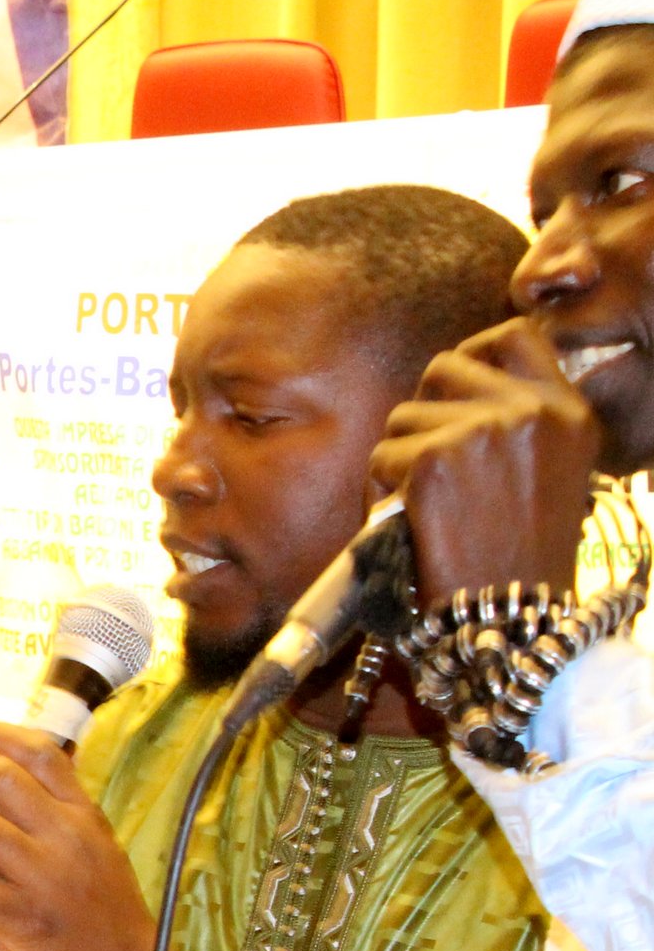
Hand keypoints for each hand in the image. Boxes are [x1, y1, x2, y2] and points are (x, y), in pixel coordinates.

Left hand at [369, 318, 597, 606]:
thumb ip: (518, 422)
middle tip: (426, 453)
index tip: (454, 383)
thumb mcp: (552, 471)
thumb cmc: (523, 555)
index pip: (515, 337)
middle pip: (444, 367)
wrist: (511, 614)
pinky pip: (382, 455)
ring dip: (401, 455)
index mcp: (568, 411)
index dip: (474, 351)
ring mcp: (481, 430)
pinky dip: (382, 488)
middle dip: (423, 407)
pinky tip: (411, 520)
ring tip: (428, 503)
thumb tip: (456, 391)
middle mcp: (530, 410)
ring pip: (404, 415)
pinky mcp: (434, 459)